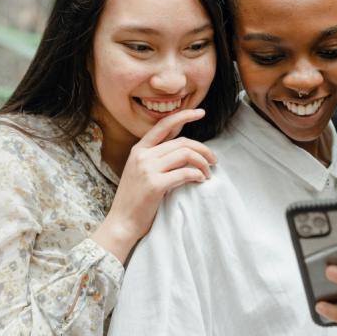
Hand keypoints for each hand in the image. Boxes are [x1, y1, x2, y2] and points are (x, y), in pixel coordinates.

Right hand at [93, 109, 216, 261]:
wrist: (122, 223)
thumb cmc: (136, 200)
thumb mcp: (141, 172)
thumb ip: (157, 158)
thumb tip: (184, 149)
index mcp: (139, 150)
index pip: (164, 125)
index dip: (184, 116)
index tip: (200, 112)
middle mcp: (142, 156)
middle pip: (182, 142)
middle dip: (203, 149)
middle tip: (214, 160)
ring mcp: (148, 169)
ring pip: (186, 154)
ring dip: (203, 163)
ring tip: (208, 173)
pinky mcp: (155, 184)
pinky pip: (185, 173)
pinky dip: (197, 175)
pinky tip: (201, 180)